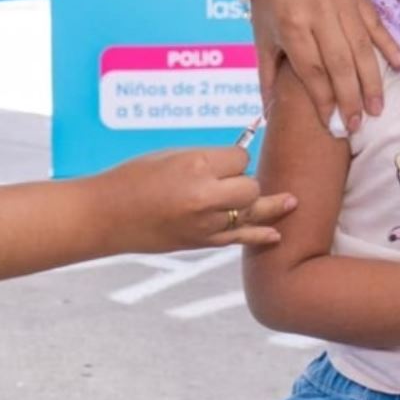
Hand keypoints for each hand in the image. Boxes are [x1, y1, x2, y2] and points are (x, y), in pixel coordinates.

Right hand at [90, 146, 295, 251]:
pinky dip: (260, 236)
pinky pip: (239, 239)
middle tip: (225, 181)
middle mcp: (205, 195)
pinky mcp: (201, 242)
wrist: (107, 216)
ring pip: (250, 211)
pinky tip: (276, 235)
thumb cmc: (134, 178)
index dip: (234, 158)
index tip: (222, 159)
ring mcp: (205, 223)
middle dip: (244, 181)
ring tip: (292, 202)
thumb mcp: (171, 156)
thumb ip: (205, 160)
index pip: (240, 157)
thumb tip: (236, 163)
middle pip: (250, 185)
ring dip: (264, 205)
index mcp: (196, 165)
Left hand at [249, 0, 399, 134]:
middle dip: (350, 98)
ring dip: (372, 81)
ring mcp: (341, 3)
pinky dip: (390, 45)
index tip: (332, 124)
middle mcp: (319, 13)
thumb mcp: (262, 39)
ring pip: (361, 48)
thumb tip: (270, 115)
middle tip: (357, 125)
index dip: (323, 100)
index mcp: (291, 26)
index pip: (312, 70)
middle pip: (339, 63)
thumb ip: (268, 77)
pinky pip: (377, 25)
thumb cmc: (268, 5)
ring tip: (377, 109)